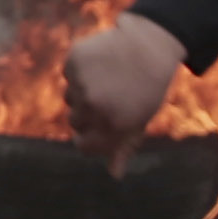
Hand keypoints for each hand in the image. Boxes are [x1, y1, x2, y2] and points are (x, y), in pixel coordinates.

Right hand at [62, 17, 184, 174]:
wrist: (149, 44)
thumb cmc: (148, 86)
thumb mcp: (140, 119)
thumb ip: (124, 147)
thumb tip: (114, 174)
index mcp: (113, 125)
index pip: (84, 146)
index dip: (91, 139)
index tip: (99, 129)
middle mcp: (95, 106)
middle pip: (75, 121)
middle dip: (88, 114)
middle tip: (110, 97)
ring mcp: (82, 83)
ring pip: (70, 98)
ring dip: (82, 92)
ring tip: (107, 79)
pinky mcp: (74, 62)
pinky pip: (68, 76)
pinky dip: (80, 72)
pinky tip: (101, 64)